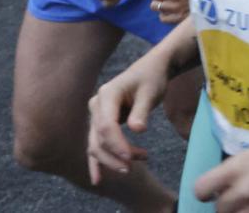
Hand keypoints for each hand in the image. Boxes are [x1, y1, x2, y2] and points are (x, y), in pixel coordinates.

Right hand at [86, 52, 168, 185]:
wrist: (152, 69)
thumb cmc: (152, 78)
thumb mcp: (151, 92)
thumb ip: (142, 110)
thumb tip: (138, 129)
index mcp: (107, 95)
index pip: (106, 126)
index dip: (117, 144)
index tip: (132, 157)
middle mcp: (96, 105)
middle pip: (99, 138)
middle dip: (115, 155)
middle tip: (136, 165)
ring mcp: (96, 115)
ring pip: (96, 144)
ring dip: (112, 159)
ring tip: (134, 165)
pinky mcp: (100, 123)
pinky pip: (96, 144)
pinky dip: (97, 162)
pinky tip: (98, 180)